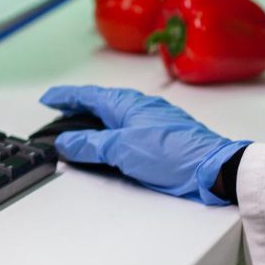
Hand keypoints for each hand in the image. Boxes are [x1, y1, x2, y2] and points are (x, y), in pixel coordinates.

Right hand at [39, 86, 248, 204]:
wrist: (216, 169)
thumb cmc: (174, 154)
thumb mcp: (123, 150)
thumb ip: (91, 145)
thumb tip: (65, 142)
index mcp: (125, 103)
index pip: (86, 95)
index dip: (64, 97)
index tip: (47, 99)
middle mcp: (138, 107)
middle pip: (99, 104)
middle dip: (76, 109)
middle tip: (57, 115)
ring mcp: (151, 121)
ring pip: (113, 117)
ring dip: (93, 123)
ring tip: (78, 132)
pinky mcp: (161, 137)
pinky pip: (125, 129)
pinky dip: (110, 134)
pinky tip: (110, 145)